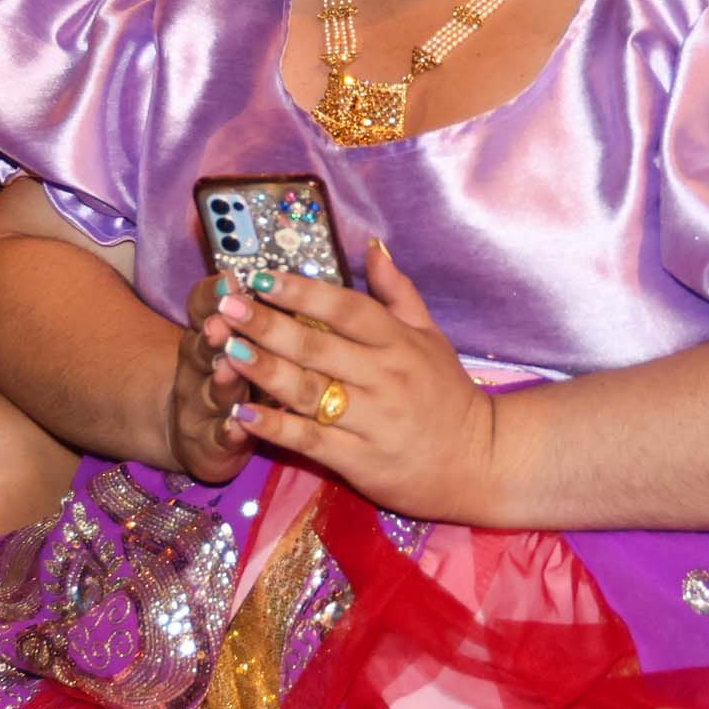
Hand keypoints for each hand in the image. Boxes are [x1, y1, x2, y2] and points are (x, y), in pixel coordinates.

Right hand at [166, 271, 255, 483]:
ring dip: (222, 380)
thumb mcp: (243, 337)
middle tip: (221, 323)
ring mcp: (202, 406)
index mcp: (211, 332)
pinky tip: (238, 428)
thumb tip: (298, 274)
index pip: (204, 306)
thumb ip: (261, 309)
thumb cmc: (239, 373)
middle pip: (205, 347)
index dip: (213, 294)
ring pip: (214, 392)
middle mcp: (200, 366)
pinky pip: (219, 438)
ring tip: (228, 368)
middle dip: (214, 335)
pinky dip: (228, 433)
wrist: (194, 431)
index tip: (230, 280)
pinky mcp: (210, 445)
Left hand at [208, 244, 501, 519]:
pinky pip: (311, 439)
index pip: (345, 308)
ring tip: (227, 350)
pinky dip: (276, 427)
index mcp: (399, 342)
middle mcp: (385, 376)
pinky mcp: (361, 459)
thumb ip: (398, 292)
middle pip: (318, 345)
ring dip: (264, 369)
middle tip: (228, 304)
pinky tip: (242, 413)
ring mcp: (372, 419)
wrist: (481, 462)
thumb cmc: (448, 395)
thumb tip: (373, 246)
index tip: (262, 276)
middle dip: (268, 324)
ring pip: (310, 390)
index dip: (302, 291)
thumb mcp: (430, 337)